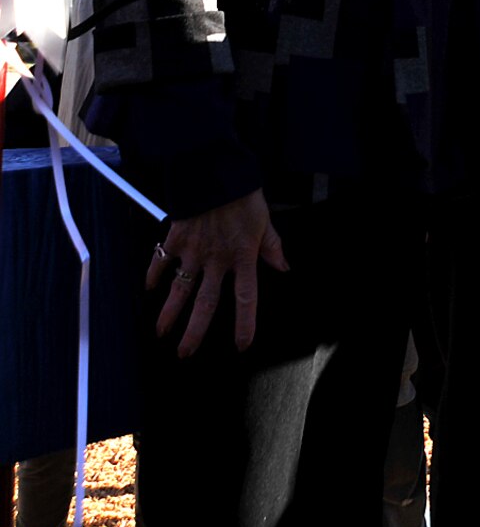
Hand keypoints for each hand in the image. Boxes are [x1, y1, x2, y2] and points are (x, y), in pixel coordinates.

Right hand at [148, 189, 287, 355]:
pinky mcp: (175, 239)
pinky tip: (148, 289)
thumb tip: (283, 267)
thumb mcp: (266, 222)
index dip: (245, 323)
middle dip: (195, 331)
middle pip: (206, 304)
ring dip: (169, 313)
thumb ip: (272, 247)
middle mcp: (218, 260)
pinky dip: (153, 275)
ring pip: (180, 290)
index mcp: (244, 257)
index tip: (242, 345)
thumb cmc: (245, 197)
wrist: (217, 172)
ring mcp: (194, 251)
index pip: (247, 298)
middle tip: (184, 353)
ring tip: (161, 333)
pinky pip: (161, 262)